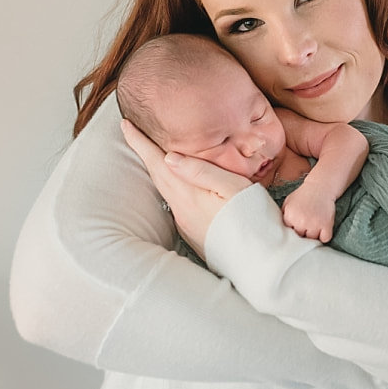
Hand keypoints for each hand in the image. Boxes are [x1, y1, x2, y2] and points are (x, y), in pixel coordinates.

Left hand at [121, 119, 251, 257]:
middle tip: (132, 131)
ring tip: (152, 151)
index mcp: (189, 195)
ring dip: (156, 169)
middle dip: (143, 152)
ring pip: (165, 190)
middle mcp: (181, 211)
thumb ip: (201, 171)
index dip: (140, 143)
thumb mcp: (234, 187)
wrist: (262, 263)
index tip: (125, 124)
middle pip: (157, 175)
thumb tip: (169, 156)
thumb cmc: (255, 221)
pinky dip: (170, 186)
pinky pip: (175, 203)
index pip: (158, 162)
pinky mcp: (194, 234)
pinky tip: (177, 181)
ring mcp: (186, 225)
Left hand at [281, 185, 334, 243]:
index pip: (289, 233)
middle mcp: (301, 221)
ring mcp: (314, 224)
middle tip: (307, 222)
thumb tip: (278, 231)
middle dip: (303, 232)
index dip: (294, 229)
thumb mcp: (288, 202)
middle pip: (300, 238)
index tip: (297, 224)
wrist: (321, 186)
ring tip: (315, 223)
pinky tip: (323, 227)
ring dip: (314, 234)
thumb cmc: (304, 195)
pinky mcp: (326, 225)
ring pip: (312, 239)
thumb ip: (283, 216)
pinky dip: (325, 235)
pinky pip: (325, 239)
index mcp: (290, 216)